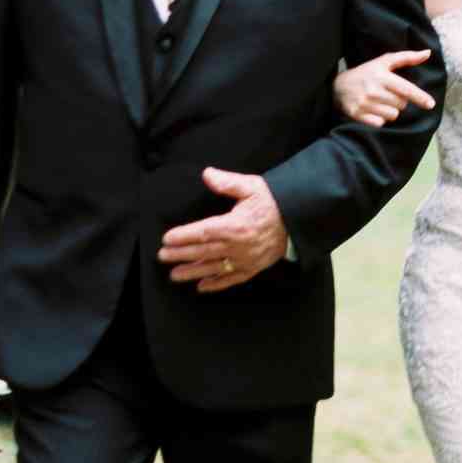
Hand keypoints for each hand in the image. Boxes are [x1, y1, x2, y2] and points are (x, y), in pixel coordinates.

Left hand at [158, 167, 288, 291]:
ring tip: (175, 275)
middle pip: (204, 252)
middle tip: (163, 257)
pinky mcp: (253, 267)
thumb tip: (207, 174)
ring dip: (193, 272)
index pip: (203, 232)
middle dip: (181, 254)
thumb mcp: (251, 186)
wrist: (298, 218)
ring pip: (214, 268)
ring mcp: (246, 259)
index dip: (183, 236)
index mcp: (236, 225)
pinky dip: (216, 284)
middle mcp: (238, 245)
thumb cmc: (273, 201)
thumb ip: (227, 182)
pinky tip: (202, 287)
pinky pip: (232, 279)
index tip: (167, 238)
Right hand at [332, 50, 436, 127]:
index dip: (420, 97)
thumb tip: (427, 53)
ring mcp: (364, 104)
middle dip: (399, 101)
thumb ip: (406, 57)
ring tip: (379, 102)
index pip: (406, 89)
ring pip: (393, 115)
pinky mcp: (357, 116)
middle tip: (387, 94)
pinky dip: (379, 119)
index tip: (430, 104)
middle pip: (402, 104)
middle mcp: (373, 90)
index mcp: (382, 76)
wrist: (337, 86)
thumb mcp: (383, 62)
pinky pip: (380, 123)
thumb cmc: (366, 73)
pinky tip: (372, 110)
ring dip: (389, 111)